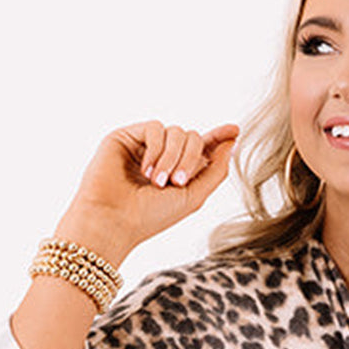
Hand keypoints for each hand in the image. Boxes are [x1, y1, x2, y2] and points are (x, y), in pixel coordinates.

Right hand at [62, 118, 240, 258]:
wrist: (113, 221)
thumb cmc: (149, 217)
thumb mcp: (193, 197)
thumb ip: (215, 171)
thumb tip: (231, 141)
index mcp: (177, 172)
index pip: (200, 148)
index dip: (217, 138)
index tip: (234, 130)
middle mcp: (161, 157)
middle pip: (192, 137)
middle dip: (190, 159)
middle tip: (178, 183)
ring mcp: (143, 146)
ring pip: (175, 131)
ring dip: (173, 157)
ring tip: (158, 182)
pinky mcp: (126, 137)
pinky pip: (155, 128)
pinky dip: (156, 149)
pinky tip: (146, 170)